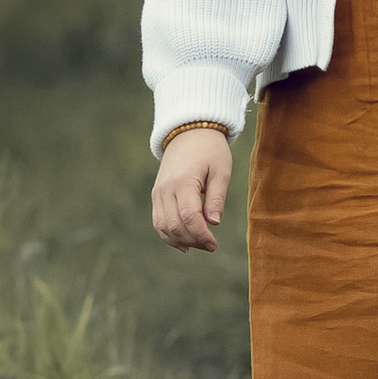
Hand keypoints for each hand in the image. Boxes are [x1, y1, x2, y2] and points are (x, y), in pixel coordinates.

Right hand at [152, 126, 232, 252]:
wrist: (188, 132)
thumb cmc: (210, 150)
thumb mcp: (221, 170)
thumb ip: (216, 197)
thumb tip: (214, 223)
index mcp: (183, 182)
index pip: (189, 217)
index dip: (201, 235)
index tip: (214, 244)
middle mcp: (165, 189)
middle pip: (174, 226)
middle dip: (193, 241)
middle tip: (211, 245)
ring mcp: (158, 193)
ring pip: (163, 227)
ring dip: (181, 241)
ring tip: (200, 244)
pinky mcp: (156, 195)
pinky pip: (158, 221)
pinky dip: (169, 235)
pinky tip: (185, 243)